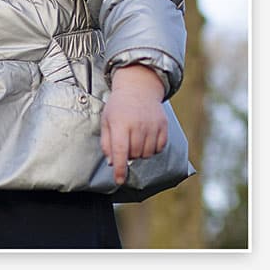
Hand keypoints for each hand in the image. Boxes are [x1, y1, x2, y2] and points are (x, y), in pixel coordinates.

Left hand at [100, 65, 167, 184]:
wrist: (138, 89)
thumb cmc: (118, 107)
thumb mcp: (106, 121)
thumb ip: (107, 142)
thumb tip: (112, 162)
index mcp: (120, 124)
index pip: (120, 151)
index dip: (120, 168)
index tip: (119, 180)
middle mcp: (137, 125)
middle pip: (134, 154)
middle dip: (128, 156)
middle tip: (125, 144)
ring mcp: (152, 125)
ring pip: (147, 154)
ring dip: (140, 153)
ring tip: (135, 140)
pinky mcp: (163, 126)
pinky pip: (159, 148)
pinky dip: (152, 148)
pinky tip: (146, 138)